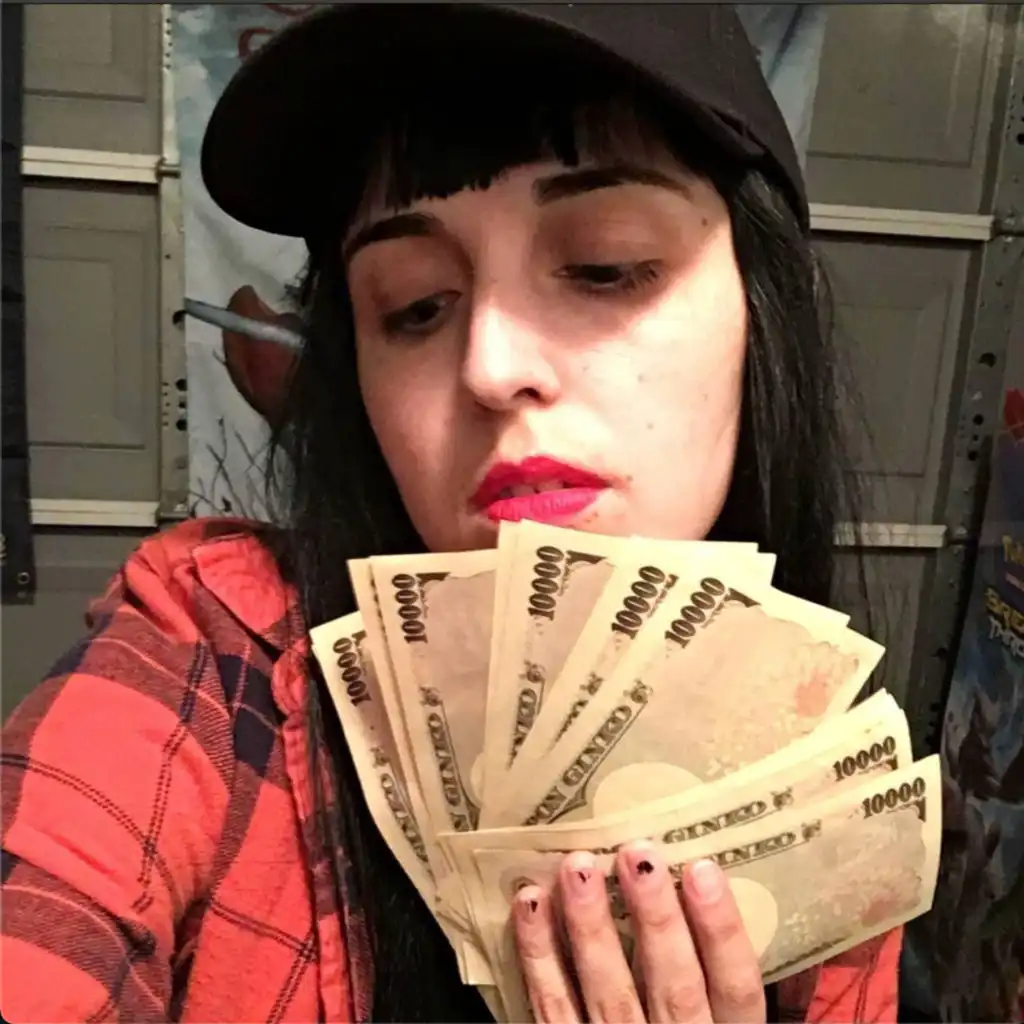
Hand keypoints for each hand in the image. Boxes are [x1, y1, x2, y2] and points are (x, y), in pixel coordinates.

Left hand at [512, 841, 764, 1022]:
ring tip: (577, 868)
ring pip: (609, 993)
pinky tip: (531, 904)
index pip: (735, 987)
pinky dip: (539, 954)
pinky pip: (552, 1008)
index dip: (722, 930)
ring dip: (591, 926)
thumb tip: (769, 936)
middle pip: (673, 986)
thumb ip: (738, 987)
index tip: (702, 868)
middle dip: (656, 918)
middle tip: (637, 853)